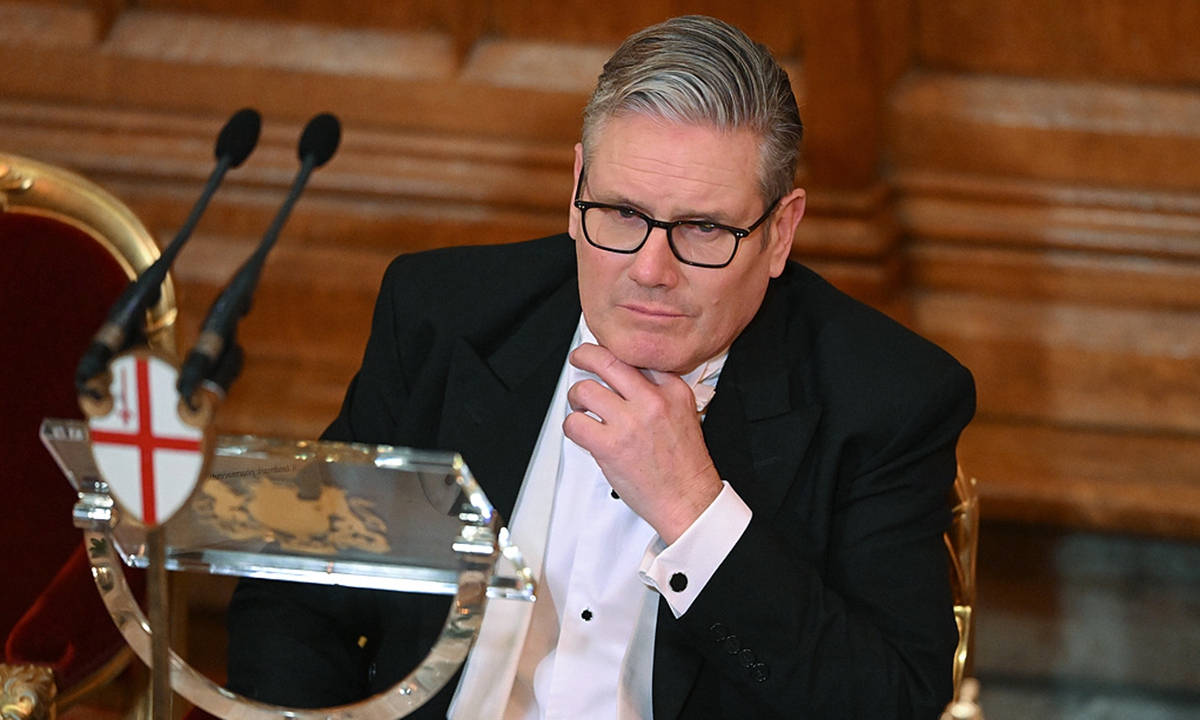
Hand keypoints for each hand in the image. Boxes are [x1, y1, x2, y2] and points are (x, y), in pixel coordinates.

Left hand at [563, 343, 722, 543]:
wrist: (687, 498)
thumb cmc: (685, 464)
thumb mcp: (686, 414)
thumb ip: (662, 392)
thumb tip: (632, 377)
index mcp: (672, 390)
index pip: (636, 355)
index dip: (613, 349)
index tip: (604, 351)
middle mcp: (651, 401)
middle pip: (607, 361)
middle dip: (585, 355)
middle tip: (579, 359)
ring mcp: (629, 423)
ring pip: (584, 390)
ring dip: (576, 397)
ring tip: (580, 406)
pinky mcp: (610, 446)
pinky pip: (575, 423)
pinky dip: (572, 425)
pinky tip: (581, 430)